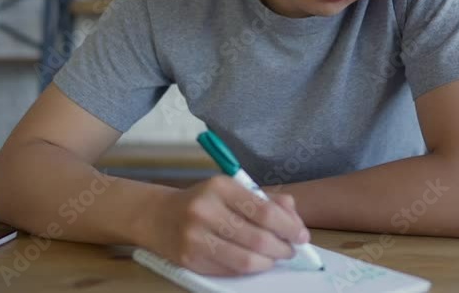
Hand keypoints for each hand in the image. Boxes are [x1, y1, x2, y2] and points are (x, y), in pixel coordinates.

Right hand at [137, 175, 310, 275]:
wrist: (157, 216)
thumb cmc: (203, 201)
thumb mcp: (231, 189)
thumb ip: (265, 199)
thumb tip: (294, 217)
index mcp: (221, 187)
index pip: (264, 211)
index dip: (289, 227)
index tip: (301, 235)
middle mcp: (206, 211)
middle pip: (258, 238)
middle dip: (282, 248)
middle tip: (290, 250)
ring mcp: (196, 238)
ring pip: (245, 260)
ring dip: (268, 262)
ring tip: (274, 257)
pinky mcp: (190, 260)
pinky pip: (229, 271)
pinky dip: (248, 269)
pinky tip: (254, 262)